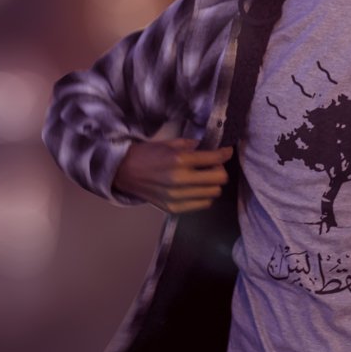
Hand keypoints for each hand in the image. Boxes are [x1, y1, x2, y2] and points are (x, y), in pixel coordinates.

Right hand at [112, 137, 232, 212]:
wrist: (123, 172)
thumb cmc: (147, 154)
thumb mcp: (169, 143)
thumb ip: (192, 146)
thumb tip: (211, 148)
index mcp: (179, 160)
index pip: (215, 158)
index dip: (225, 153)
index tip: (226, 151)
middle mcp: (180, 180)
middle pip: (219, 179)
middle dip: (220, 169)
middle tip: (213, 165)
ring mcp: (177, 197)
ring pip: (214, 193)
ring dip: (212, 184)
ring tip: (204, 177)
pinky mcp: (174, 208)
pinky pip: (203, 204)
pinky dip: (204, 196)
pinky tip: (196, 188)